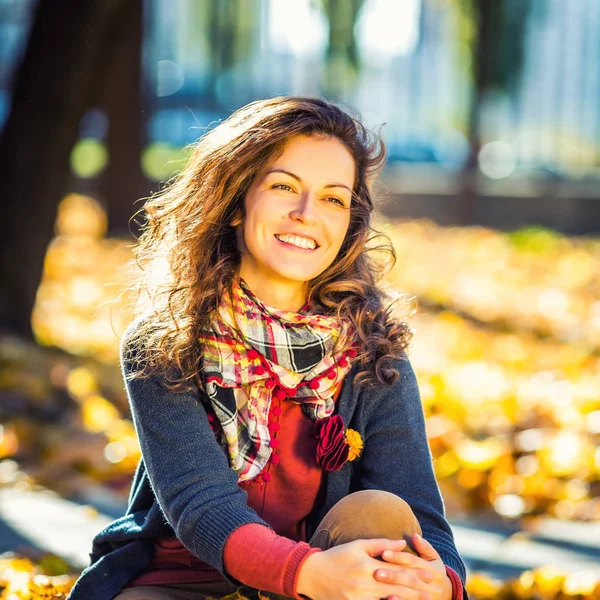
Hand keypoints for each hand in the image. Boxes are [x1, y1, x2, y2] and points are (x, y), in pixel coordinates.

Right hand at [296, 537, 432, 599]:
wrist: (313, 575)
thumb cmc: (336, 557)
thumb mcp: (357, 545)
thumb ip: (380, 544)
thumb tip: (401, 542)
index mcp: (367, 565)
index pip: (396, 569)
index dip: (414, 572)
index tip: (428, 574)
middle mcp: (365, 583)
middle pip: (396, 586)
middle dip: (416, 589)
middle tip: (432, 591)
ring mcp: (360, 597)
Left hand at [375, 533, 452, 599]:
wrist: (448, 596)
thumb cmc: (436, 573)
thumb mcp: (434, 559)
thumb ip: (425, 547)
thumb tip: (415, 535)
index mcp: (431, 569)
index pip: (412, 562)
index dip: (398, 557)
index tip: (384, 553)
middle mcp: (429, 584)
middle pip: (408, 578)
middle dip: (392, 575)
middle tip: (376, 572)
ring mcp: (426, 597)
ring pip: (408, 593)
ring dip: (393, 589)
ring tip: (380, 585)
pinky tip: (389, 599)